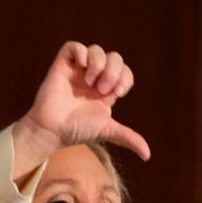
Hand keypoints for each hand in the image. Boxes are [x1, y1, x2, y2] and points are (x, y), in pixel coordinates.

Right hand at [12, 42, 149, 175]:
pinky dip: (81, 52)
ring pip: (96, 50)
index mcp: (106, 89)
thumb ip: (128, 138)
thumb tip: (148, 155)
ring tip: (91, 82)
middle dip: (113, 71)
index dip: (125, 77)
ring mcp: (78, 70)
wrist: (53, 130)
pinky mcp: (62, 66)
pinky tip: (80, 68)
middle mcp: (94, 77)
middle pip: (114, 57)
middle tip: (103, 89)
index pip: (125, 71)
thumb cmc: (77, 131)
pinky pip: (73, 46)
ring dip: (99, 64)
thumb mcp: (107, 131)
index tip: (117, 93)